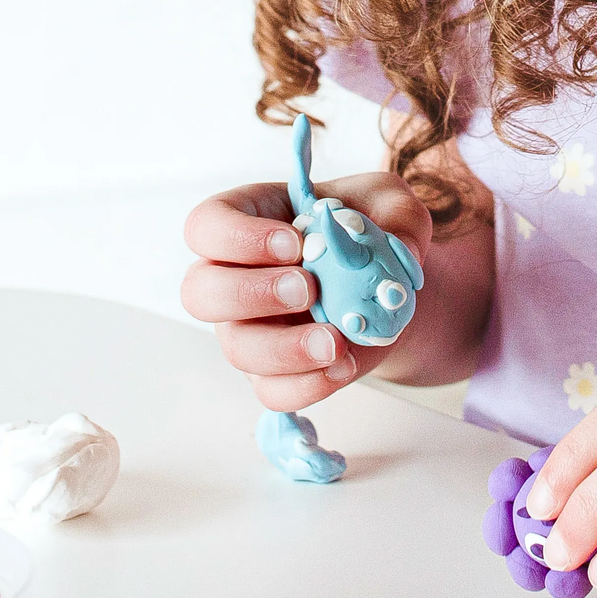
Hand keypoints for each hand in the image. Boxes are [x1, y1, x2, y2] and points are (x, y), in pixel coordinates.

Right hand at [180, 171, 434, 412]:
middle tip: (308, 290)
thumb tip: (396, 248)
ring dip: (284, 349)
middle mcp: (234, 275)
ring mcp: (248, 328)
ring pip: (236, 348)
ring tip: (335, 341)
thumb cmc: (373, 229)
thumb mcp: (392, 206)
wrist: (387, 285)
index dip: (238, 237)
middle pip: (199, 292)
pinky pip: (271, 391)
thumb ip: (397, 218)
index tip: (293, 242)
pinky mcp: (273, 372)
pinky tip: (343, 366)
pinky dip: (307, 385)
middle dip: (250, 294)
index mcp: (247, 220)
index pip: (207, 226)